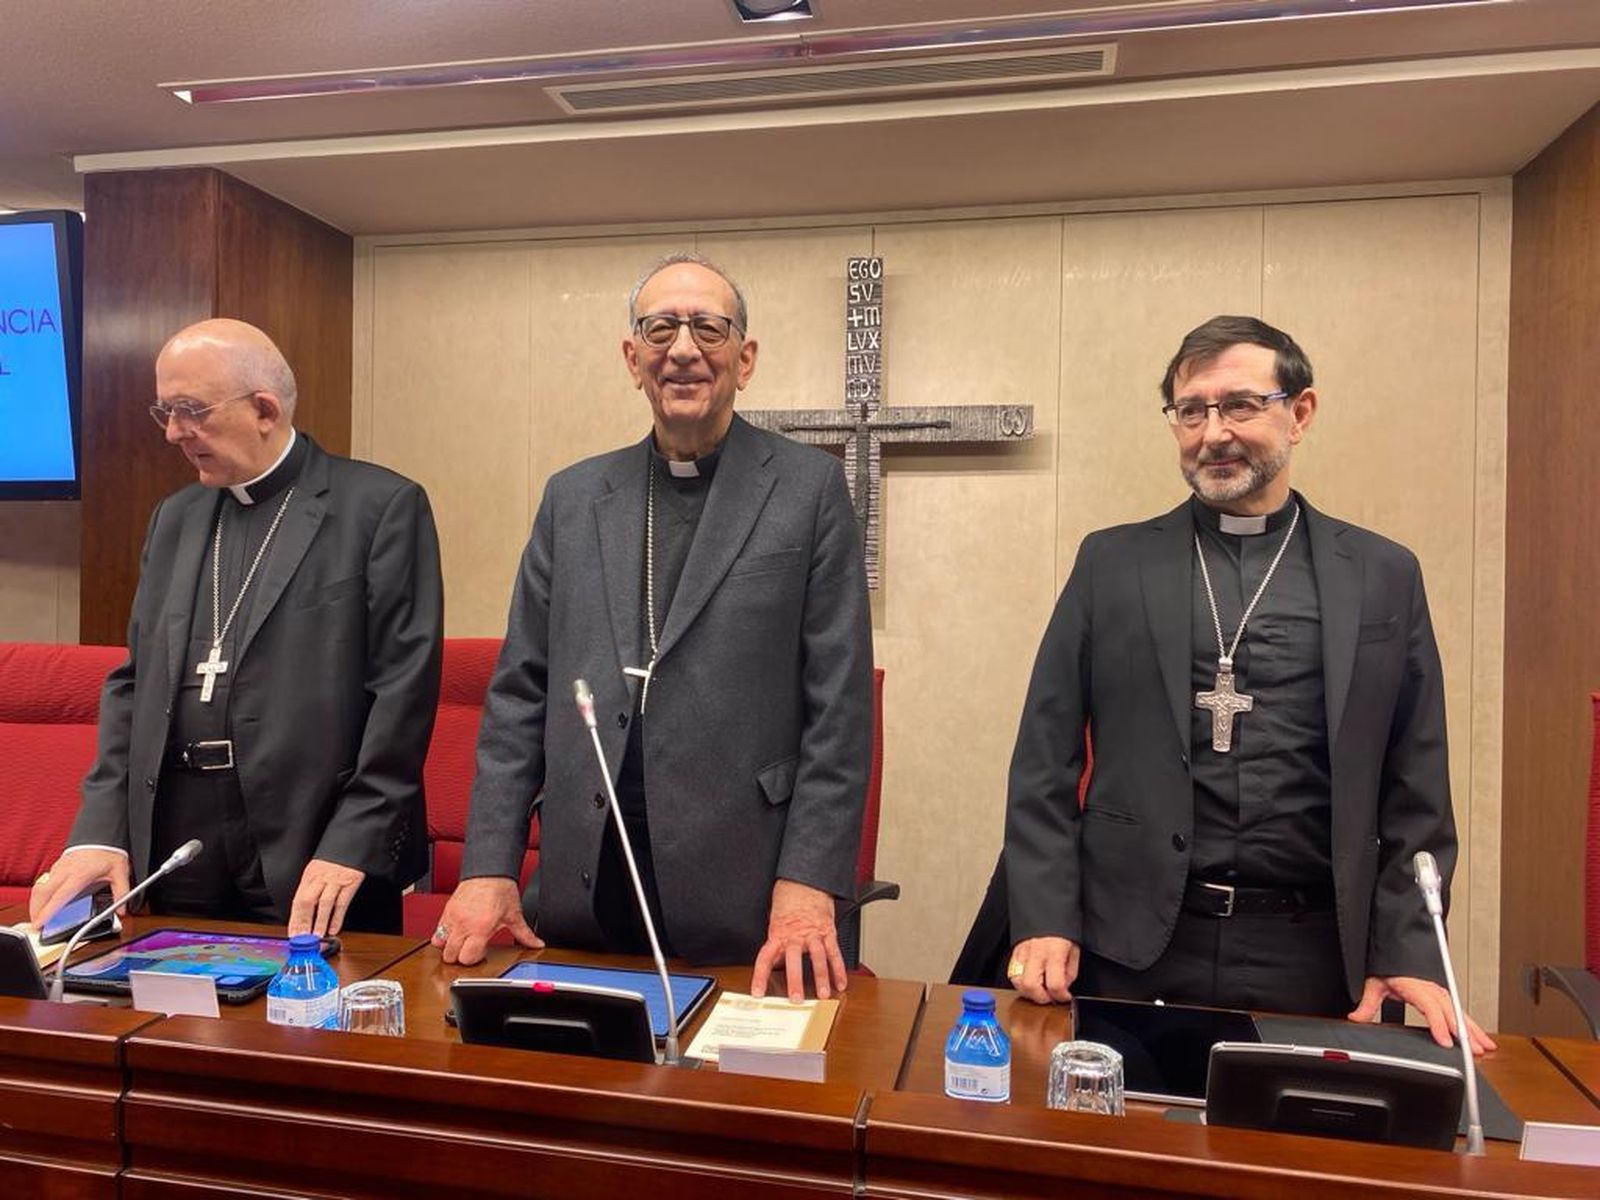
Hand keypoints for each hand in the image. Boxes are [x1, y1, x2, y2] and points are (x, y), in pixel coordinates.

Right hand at [29, 849, 130, 927]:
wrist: (103, 833)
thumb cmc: (109, 851)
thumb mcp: (120, 872)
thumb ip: (121, 892)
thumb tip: (122, 910)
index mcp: (80, 875)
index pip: (59, 896)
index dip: (47, 911)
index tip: (39, 923)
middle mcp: (65, 871)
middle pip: (42, 893)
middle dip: (35, 910)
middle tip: (36, 924)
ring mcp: (59, 867)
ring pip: (39, 886)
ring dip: (36, 902)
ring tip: (37, 915)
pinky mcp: (57, 864)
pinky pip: (43, 880)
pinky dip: (40, 893)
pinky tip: (45, 901)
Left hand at [287, 859, 366, 936]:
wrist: (353, 840)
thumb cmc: (336, 858)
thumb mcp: (319, 870)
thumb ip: (312, 888)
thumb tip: (305, 914)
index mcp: (310, 876)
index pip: (298, 900)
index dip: (294, 919)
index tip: (293, 935)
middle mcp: (320, 878)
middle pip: (307, 902)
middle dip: (303, 923)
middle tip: (302, 940)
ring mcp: (336, 880)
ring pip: (324, 903)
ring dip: (320, 922)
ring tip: (317, 936)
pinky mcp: (351, 881)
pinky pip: (342, 902)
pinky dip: (337, 917)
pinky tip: (334, 928)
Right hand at [432, 876, 541, 965]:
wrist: (490, 870)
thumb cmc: (501, 889)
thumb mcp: (514, 914)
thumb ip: (524, 934)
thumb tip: (536, 944)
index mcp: (481, 928)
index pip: (467, 958)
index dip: (474, 959)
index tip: (482, 951)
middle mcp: (464, 925)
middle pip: (450, 956)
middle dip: (461, 956)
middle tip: (472, 947)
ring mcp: (453, 918)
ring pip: (440, 945)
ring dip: (450, 946)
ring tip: (463, 940)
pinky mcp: (446, 911)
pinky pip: (437, 930)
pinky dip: (444, 935)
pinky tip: (457, 931)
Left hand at [751, 879, 845, 1000]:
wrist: (805, 882)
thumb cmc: (788, 902)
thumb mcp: (775, 923)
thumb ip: (776, 945)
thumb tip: (772, 966)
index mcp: (778, 934)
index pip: (765, 958)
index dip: (760, 976)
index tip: (757, 992)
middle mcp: (795, 935)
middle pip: (794, 960)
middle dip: (795, 980)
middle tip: (796, 998)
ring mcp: (813, 934)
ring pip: (818, 957)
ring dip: (821, 977)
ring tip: (824, 994)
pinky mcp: (828, 932)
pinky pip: (834, 952)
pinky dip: (839, 969)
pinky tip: (841, 982)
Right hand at [1007, 936, 1079, 1004]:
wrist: (1048, 911)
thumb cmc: (1063, 929)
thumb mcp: (1074, 949)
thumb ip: (1069, 971)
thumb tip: (1063, 988)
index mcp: (1055, 952)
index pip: (1055, 983)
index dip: (1061, 996)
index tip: (1065, 997)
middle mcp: (1036, 953)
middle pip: (1031, 986)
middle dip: (1041, 998)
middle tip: (1050, 997)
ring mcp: (1022, 952)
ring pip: (1017, 981)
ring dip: (1028, 991)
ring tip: (1039, 990)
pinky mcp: (1014, 951)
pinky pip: (1011, 973)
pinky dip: (1020, 982)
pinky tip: (1030, 980)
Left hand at [1349, 975, 1496, 1055]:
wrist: (1395, 950)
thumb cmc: (1388, 966)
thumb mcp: (1374, 983)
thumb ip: (1368, 1003)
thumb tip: (1356, 1017)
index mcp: (1416, 986)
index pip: (1431, 1007)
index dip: (1438, 1025)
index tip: (1445, 1041)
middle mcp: (1432, 989)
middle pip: (1451, 1013)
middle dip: (1464, 1033)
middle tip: (1474, 1051)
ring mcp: (1440, 992)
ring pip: (1460, 1013)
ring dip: (1473, 1030)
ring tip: (1485, 1047)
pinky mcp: (1443, 996)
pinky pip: (1459, 1011)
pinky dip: (1472, 1025)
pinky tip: (1481, 1038)